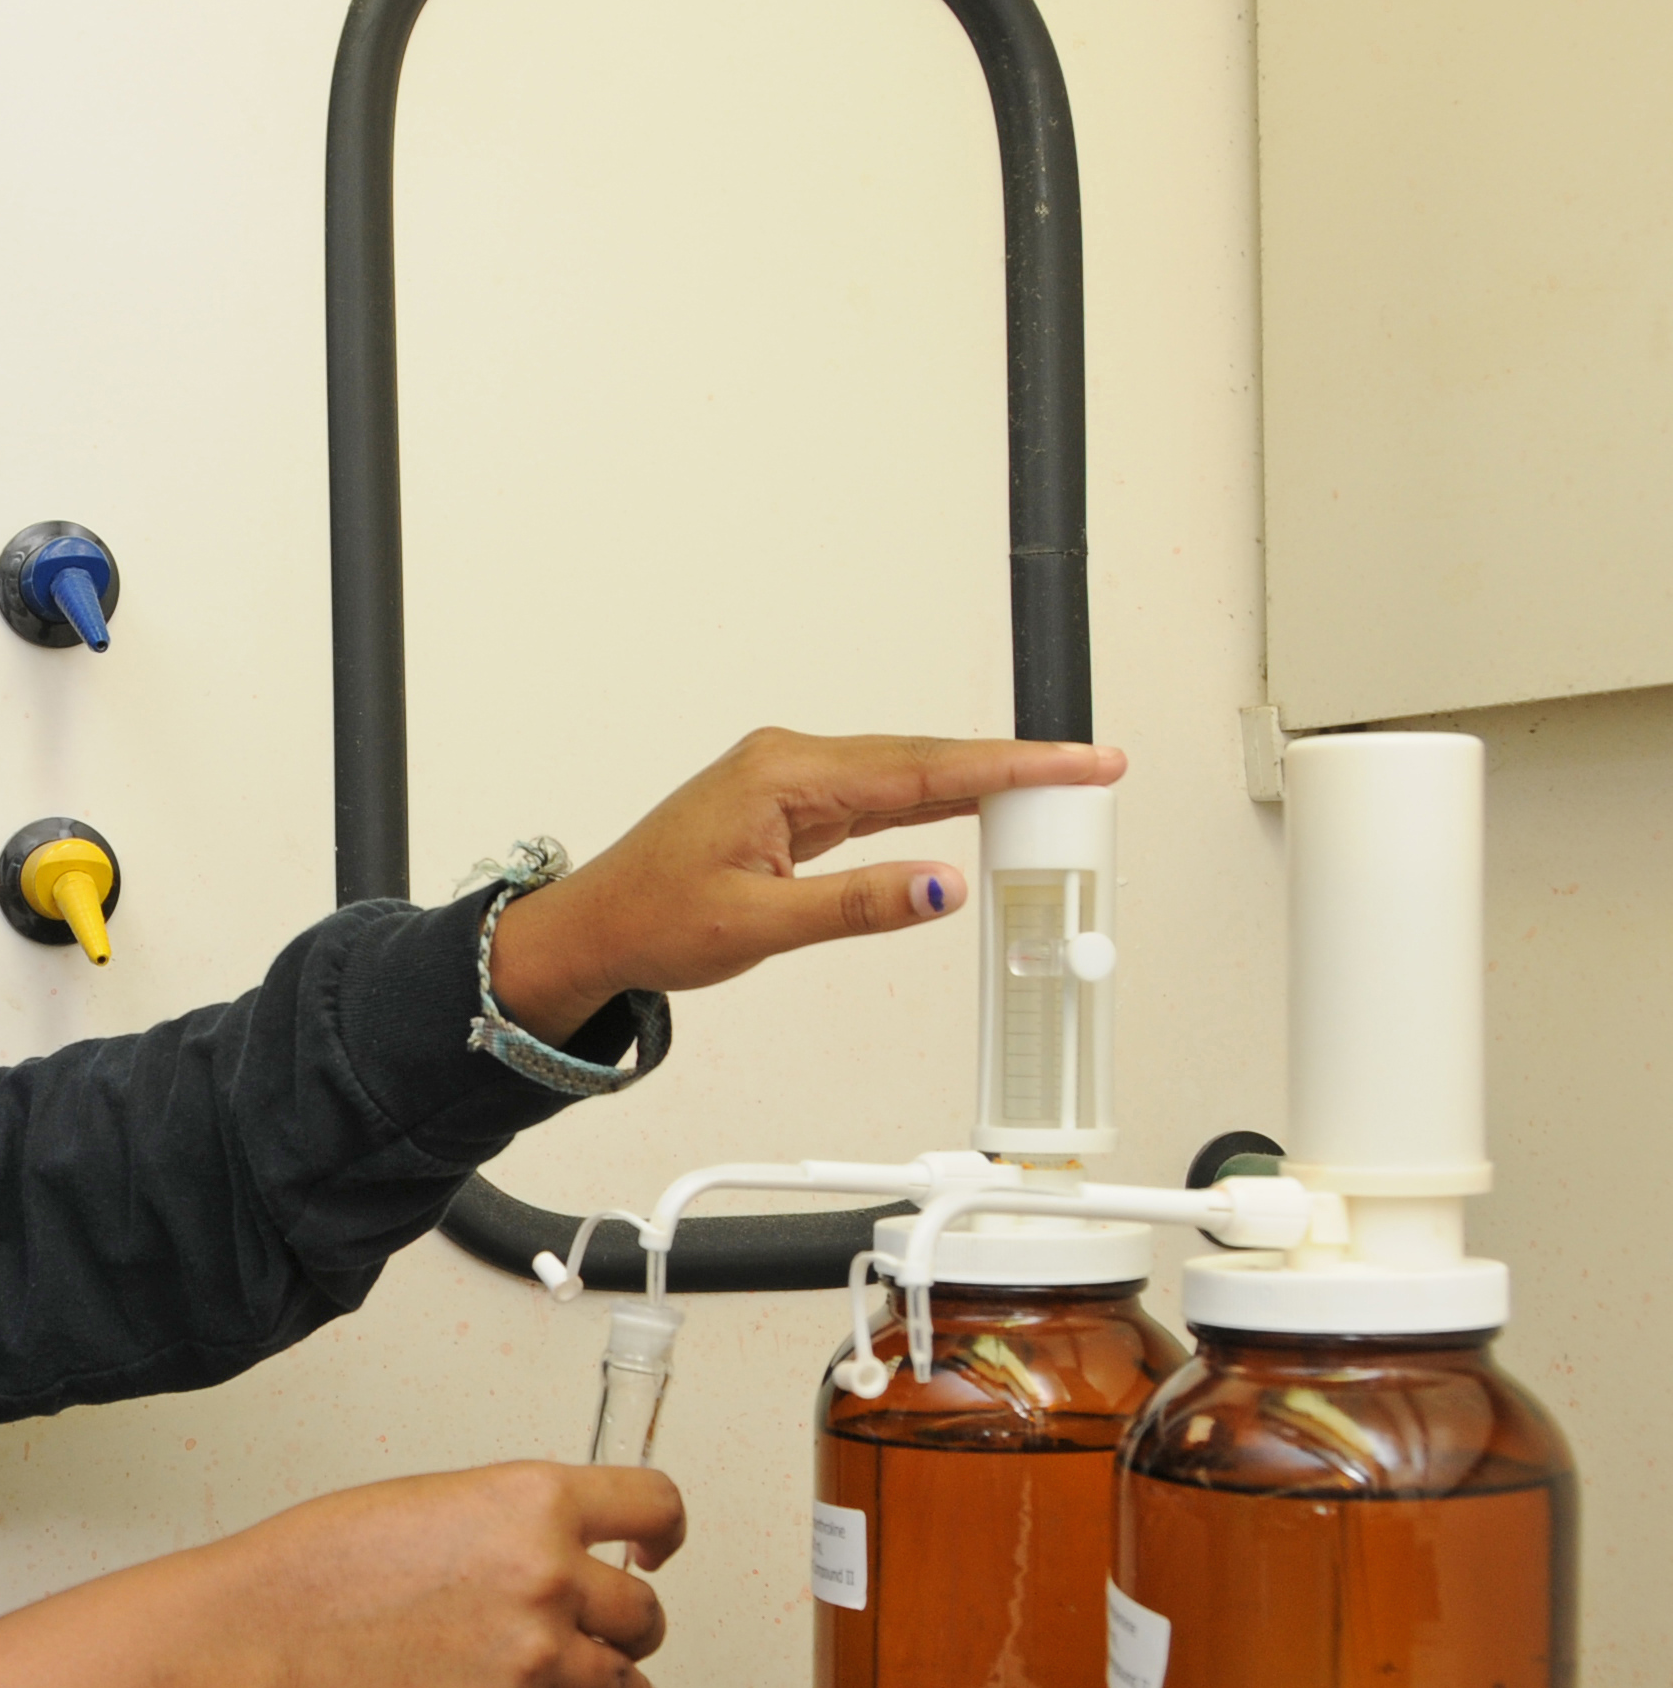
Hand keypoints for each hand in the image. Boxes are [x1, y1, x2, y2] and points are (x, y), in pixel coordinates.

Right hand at [229, 1462, 686, 1687]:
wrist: (275, 1623)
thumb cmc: (333, 1559)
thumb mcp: (443, 1499)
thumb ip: (517, 1523)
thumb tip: (561, 1556)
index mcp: (533, 1499)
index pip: (653, 1506)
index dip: (667, 1532)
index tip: (660, 1550)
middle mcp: (548, 1573)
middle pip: (645, 1612)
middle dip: (631, 1625)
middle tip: (610, 1632)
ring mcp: (534, 1653)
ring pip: (629, 1682)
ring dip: (623, 1686)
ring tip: (607, 1687)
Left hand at [489, 728, 1127, 1040]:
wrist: (593, 927)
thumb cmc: (651, 920)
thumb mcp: (758, 925)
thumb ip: (857, 905)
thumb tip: (942, 887)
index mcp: (783, 775)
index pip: (922, 768)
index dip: (1011, 766)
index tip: (1078, 761)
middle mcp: (791, 762)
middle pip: (925, 759)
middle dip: (1013, 765)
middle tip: (1094, 771)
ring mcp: (792, 780)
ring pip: (908, 776)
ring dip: (979, 783)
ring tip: (1057, 790)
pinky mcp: (791, 805)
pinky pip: (882, 796)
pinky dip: (934, 803)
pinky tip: (978, 808)